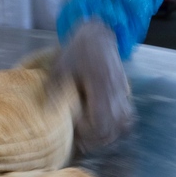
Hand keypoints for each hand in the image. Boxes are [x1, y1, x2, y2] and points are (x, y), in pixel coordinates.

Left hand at [51, 20, 134, 152]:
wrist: (98, 36)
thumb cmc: (77, 52)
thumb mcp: (60, 67)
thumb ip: (55, 89)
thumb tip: (49, 112)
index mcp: (101, 87)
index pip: (103, 123)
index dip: (89, 133)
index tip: (75, 128)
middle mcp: (116, 93)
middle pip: (114, 129)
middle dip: (97, 140)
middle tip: (80, 140)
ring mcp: (123, 94)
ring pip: (123, 126)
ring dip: (107, 136)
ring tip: (90, 137)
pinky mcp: (125, 94)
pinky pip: (127, 118)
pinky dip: (117, 127)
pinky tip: (102, 128)